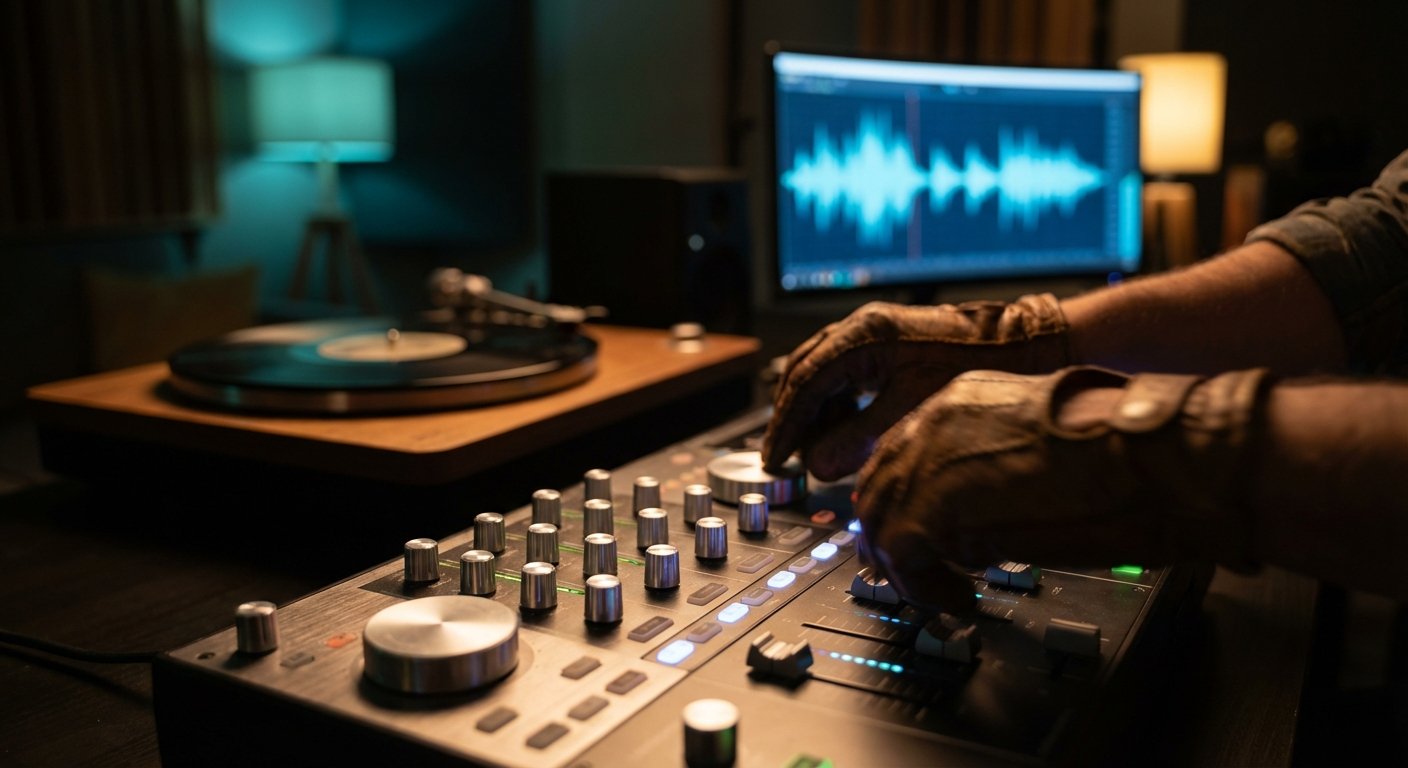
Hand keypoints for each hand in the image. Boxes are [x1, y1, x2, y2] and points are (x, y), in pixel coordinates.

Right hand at [761, 295, 1069, 479]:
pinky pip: (844, 370)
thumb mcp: (910, 411)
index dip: (786, 425)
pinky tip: (850, 425)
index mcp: (863, 336)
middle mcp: (861, 327)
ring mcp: (873, 331)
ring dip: (816, 409)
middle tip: (786, 454)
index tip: (775, 457)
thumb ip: (858, 440)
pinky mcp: (887, 341)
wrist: (1020, 342)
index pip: (805, 383)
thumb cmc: (972, 368)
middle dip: (793, 416)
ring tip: (823, 445)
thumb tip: (818, 466)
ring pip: (821, 370)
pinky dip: (838, 401)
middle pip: (804, 372)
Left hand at [855, 366, 1270, 612]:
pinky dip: (923, 587)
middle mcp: (934, 420)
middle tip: (916, 572)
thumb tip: (984, 513)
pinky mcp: (927, 508)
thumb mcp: (1045, 446)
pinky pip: (900, 558)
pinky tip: (960, 599)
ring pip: (879, 519)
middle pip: (878, 481)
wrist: (1149, 456)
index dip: (907, 496)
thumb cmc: (1127, 451)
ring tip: (945, 591)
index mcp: (964, 398)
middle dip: (891, 532)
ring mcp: (924, 461)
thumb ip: (999, 468)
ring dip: (908, 564)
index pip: (904, 448)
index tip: (917, 532)